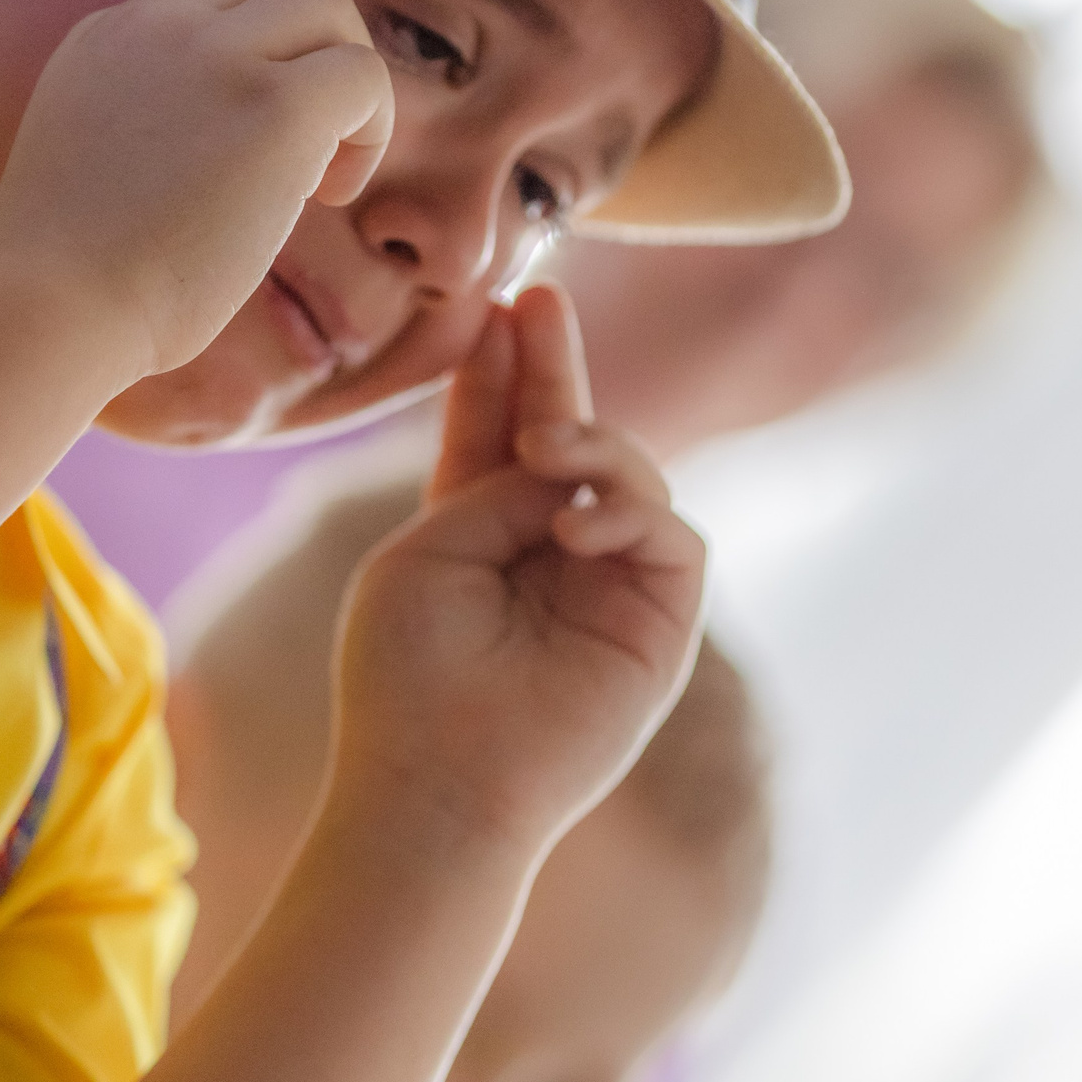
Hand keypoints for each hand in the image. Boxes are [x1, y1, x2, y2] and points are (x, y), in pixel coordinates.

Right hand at [0, 0, 393, 377]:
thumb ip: (145, 120)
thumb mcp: (87, 158)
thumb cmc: (65, 281)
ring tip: (326, 174)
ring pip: (326, 7)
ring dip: (345, 84)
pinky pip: (364, 75)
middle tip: (306, 142)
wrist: (50, 307)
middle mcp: (159, 28)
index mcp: (106, 37)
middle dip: (309, 47)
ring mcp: (217, 58)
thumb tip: (224, 148)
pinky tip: (331, 196)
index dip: (254, 50)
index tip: (246, 135)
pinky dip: (370, 129)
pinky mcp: (276, 106)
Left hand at [328, 285, 706, 855]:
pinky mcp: (657, 626)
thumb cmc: (407, 675)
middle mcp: (547, 554)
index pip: (494, 435)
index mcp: (477, 536)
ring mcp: (607, 588)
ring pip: (631, 477)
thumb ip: (490, 488)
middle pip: (568, 440)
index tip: (494, 306)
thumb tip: (559, 457)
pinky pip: (674, 539)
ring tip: (545, 447)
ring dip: (593, 444)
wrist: (438, 781)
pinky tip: (577, 525)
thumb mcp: (426, 552)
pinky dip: (633, 512)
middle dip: (556, 366)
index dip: (499, 372)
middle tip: (541, 299)